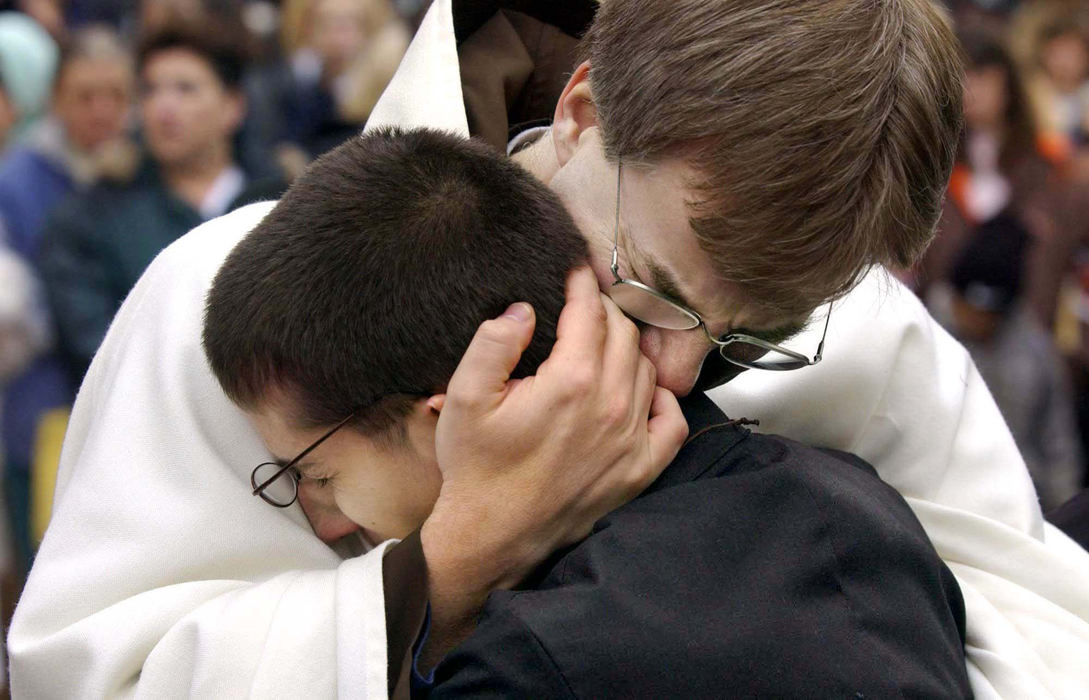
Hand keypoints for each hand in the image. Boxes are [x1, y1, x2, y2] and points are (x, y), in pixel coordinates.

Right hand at [419, 266, 686, 657]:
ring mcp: (630, 440)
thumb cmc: (476, 467)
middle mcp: (610, 407)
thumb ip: (493, 343)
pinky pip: (671, 421)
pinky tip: (638, 393)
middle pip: (624, 334)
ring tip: (601, 347)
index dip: (581, 283)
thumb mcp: (463, 396)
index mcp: (571, 382)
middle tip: (583, 307)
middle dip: (604, 311)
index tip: (576, 269)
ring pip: (645, 370)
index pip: (589, 312)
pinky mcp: (640, 470)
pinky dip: (659, 399)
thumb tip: (524, 310)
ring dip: (627, 350)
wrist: (492, 536)